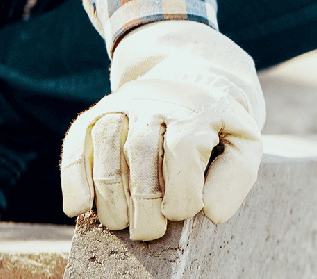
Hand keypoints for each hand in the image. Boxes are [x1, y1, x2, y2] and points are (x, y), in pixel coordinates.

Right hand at [60, 21, 264, 240]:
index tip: (182, 213)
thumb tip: (209, 212)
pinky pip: (76, 145)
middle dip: (143, 203)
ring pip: (105, 148)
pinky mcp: (94, 116)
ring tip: (121, 224)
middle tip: (150, 231)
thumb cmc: (217, 127)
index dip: (180, 193)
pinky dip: (74, 179)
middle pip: (141, 151)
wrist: (189, 84)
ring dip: (109, 196)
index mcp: (195, 109)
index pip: (181, 152)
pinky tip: (80, 207)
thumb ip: (236, 176)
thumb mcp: (242, 142)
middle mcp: (154, 102)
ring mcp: (121, 106)